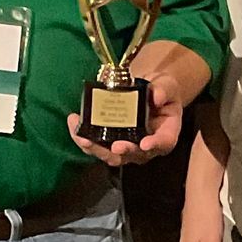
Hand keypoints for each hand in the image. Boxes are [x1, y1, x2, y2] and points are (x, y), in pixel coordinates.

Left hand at [65, 66, 186, 167]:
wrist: (147, 91)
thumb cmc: (161, 91)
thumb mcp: (167, 86)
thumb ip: (163, 90)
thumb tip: (155, 95)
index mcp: (165, 134)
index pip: (163, 143)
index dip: (155, 145)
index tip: (145, 144)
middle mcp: (146, 146)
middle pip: (134, 155)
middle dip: (122, 152)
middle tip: (115, 146)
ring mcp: (127, 145)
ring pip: (111, 156)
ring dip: (96, 149)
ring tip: (83, 138)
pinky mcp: (110, 141)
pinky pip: (96, 145)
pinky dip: (83, 137)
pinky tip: (74, 122)